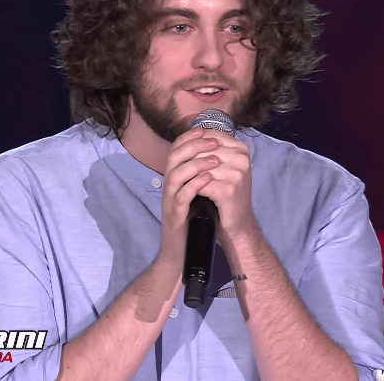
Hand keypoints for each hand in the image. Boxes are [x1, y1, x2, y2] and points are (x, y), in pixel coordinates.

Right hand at [158, 127, 220, 266]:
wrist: (183, 251)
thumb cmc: (192, 220)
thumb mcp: (196, 193)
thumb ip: (200, 174)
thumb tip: (215, 154)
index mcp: (173, 179)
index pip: (176, 150)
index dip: (189, 138)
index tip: (206, 131)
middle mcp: (168, 187)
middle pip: (173, 158)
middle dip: (194, 146)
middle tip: (213, 143)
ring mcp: (169, 201)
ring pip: (175, 175)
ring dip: (195, 164)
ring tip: (215, 160)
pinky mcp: (175, 216)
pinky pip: (181, 197)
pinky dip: (195, 185)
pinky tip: (209, 180)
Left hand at [190, 129, 254, 240]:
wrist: (238, 223)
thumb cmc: (228, 193)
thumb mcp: (224, 167)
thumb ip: (212, 149)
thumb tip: (190, 132)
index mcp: (241, 148)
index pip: (209, 136)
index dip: (192, 144)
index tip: (182, 154)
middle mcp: (241, 158)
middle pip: (202, 151)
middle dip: (187, 161)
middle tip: (177, 170)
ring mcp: (236, 173)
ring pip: (199, 166)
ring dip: (188, 175)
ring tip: (181, 181)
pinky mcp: (229, 189)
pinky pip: (200, 183)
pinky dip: (192, 188)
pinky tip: (189, 192)